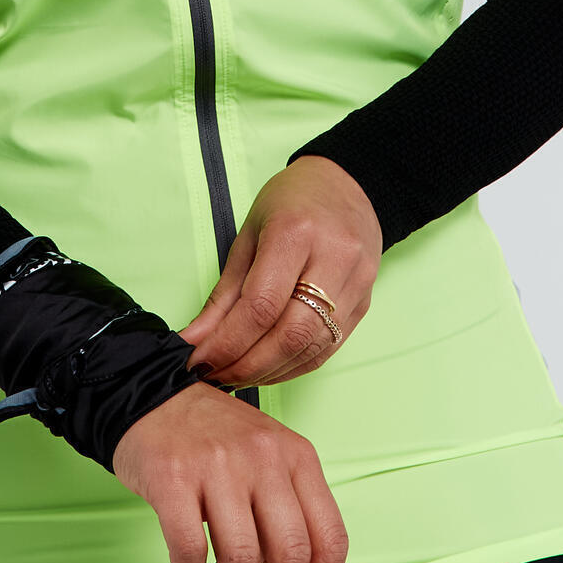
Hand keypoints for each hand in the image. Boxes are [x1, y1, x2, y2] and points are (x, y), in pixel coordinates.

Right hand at [111, 381, 347, 562]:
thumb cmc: (209, 439)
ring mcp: (219, 464)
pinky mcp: (173, 475)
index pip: (329, 541)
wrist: (148, 395)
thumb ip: (286, 514)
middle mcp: (264, 456)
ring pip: (242, 559)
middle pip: (290, 556)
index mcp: (297, 457)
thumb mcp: (266, 459)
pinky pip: (190, 549)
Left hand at [179, 155, 381, 387]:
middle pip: (289, 335)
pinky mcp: (366, 303)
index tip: (198, 360)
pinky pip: (328, 349)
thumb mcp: (248, 234)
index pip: (260, 306)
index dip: (227, 343)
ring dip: (268, 373)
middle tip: (215, 377)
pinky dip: (293, 366)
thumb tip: (196, 340)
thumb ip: (224, 293)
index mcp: (296, 233)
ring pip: (311, 349)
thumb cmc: (291, 202)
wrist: (349, 185)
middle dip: (246, 366)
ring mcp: (356, 284)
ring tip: (236, 377)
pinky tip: (267, 369)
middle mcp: (334, 259)